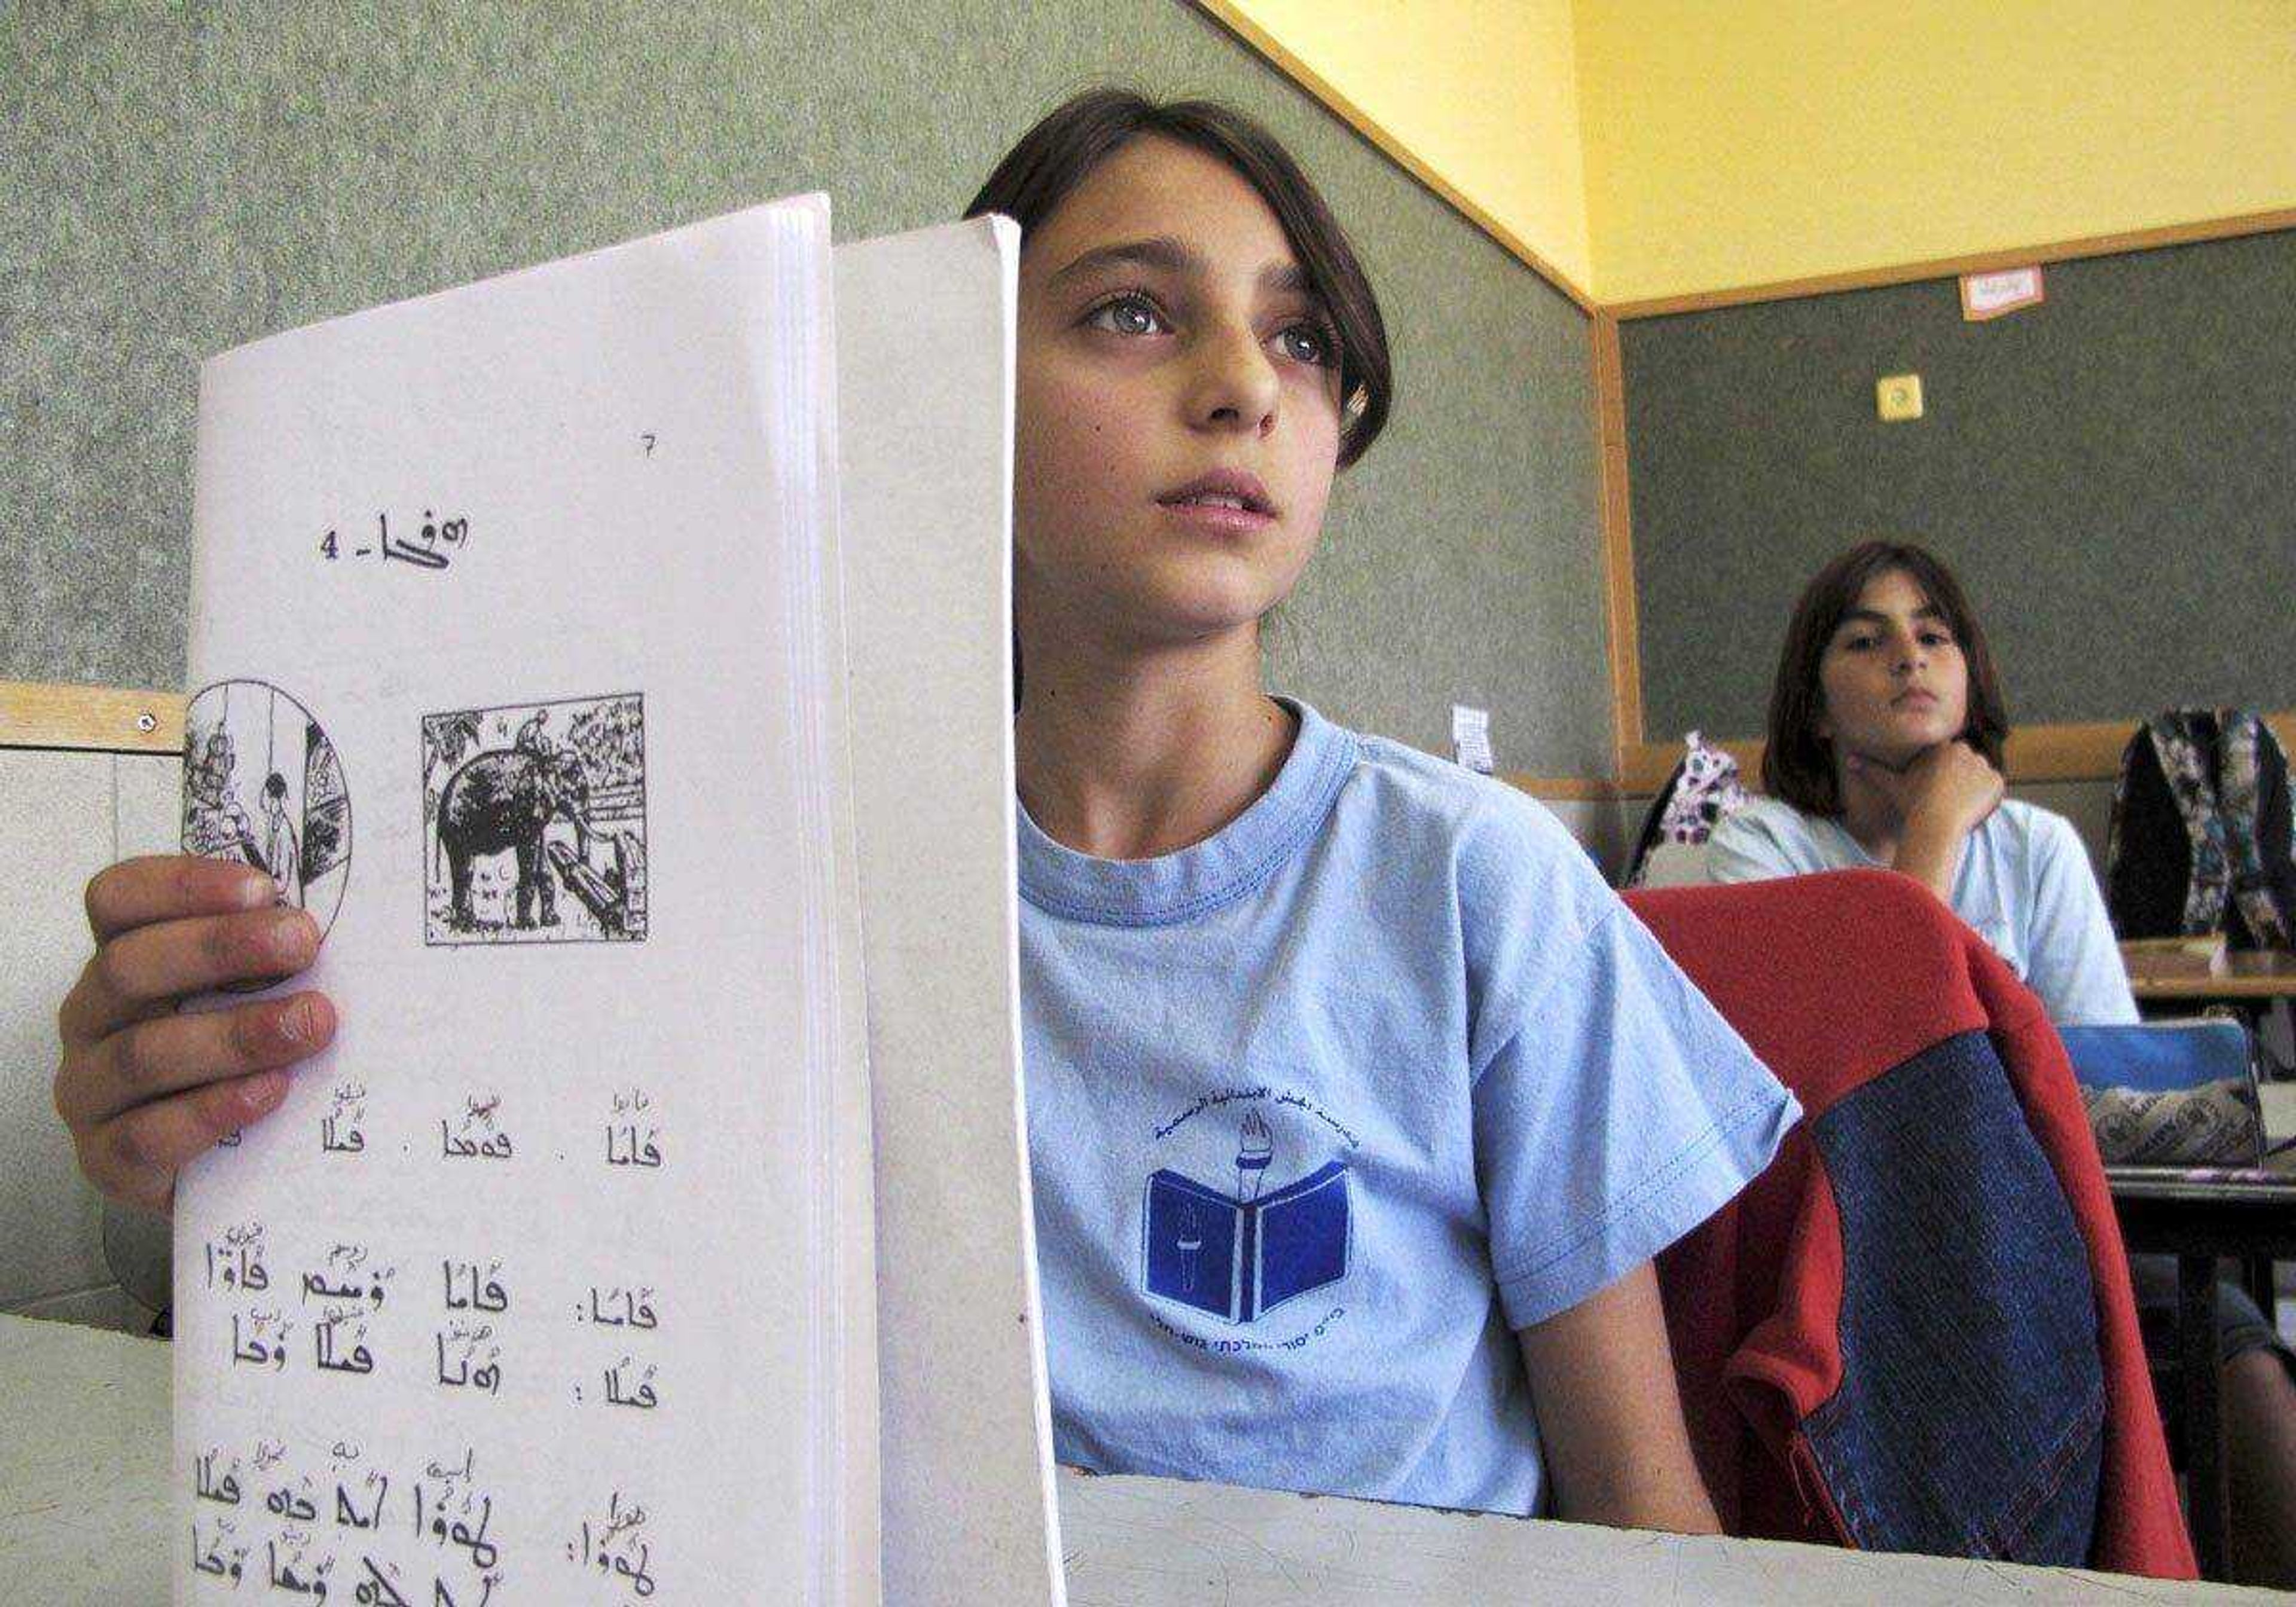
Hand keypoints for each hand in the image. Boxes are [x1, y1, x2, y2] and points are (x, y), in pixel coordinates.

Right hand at [54, 856, 335, 1214]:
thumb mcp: (258, 997)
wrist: (228, 1172)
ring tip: (311, 1024)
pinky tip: (270, 1092)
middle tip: (303, 942)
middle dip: (219, 948)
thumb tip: (357, 922)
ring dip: (234, 1034)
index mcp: (122, 961)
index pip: (118, 900)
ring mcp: (90, 1092)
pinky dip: (213, 1111)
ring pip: (143, 1052)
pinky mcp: (107, 1161)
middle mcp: (92, 1019)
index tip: (262, 888)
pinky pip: (148, 1135)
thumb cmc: (248, 1060)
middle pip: (128, 966)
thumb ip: (278, 958)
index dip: (180, 886)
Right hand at [1845, 740, 2004, 837]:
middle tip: (1947, 801)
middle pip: (1965, 764)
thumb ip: (1872, 770)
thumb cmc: (1912, 804)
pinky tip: (1973, 808)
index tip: (1936, 791)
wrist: (1937, 824)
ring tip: (1959, 806)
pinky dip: (1987, 797)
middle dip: (1959, 780)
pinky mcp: (1997, 781)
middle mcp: (1964, 750)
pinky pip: (1995, 787)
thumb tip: (1848, 761)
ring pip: (1979, 775)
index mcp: (1941, 748)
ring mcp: (1983, 765)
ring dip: (1973, 787)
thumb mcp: (1891, 786)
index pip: (1946, 758)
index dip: (1942, 776)